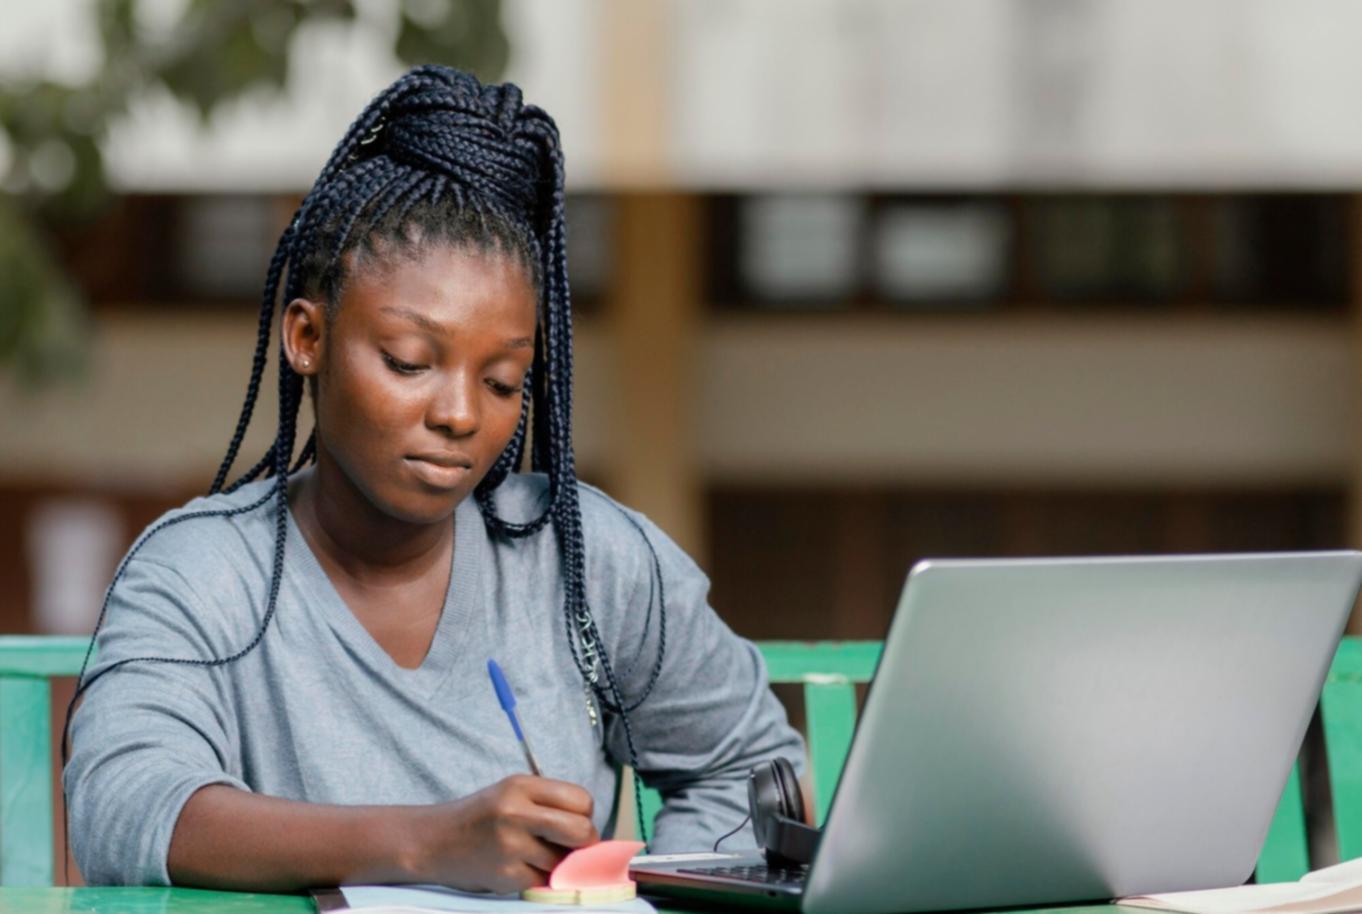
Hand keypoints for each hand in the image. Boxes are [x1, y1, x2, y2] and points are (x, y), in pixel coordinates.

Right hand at [409, 774, 598, 892]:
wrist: (434, 841)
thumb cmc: (482, 816)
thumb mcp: (512, 793)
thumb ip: (550, 804)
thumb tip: (593, 832)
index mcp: (521, 786)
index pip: (581, 799)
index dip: (585, 813)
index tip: (574, 820)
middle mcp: (515, 813)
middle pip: (581, 831)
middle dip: (585, 842)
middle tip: (571, 844)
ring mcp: (510, 846)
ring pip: (564, 862)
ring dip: (559, 862)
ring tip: (536, 853)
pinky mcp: (505, 876)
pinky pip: (543, 881)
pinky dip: (538, 877)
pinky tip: (519, 866)